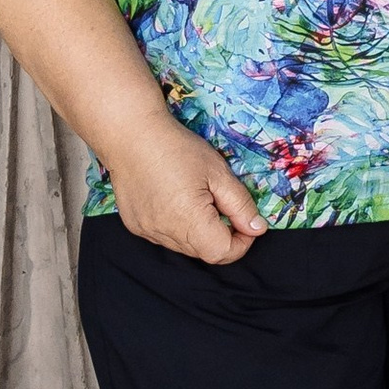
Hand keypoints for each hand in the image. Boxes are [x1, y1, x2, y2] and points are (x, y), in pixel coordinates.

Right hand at [107, 118, 265, 266]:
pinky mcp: (135, 226)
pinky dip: (178, 227)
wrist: (132, 135)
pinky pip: (165, 237)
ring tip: (196, 198)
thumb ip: (241, 206)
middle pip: (204, 252)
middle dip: (221, 235)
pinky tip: (175, 201)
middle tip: (222, 203)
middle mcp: (164, 232)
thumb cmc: (177, 149)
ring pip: (184, 246)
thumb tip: (257, 229)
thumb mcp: (220, 173)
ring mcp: (147, 231)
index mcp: (188, 220)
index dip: (241, 242)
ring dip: (199, 232)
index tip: (245, 222)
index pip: (222, 253)